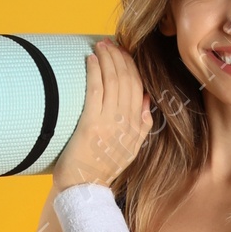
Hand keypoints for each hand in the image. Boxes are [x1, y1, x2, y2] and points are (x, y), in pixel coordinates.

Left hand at [51, 39, 152, 189]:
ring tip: (100, 46)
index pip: (139, 88)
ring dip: (107, 59)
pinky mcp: (91, 124)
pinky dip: (95, 71)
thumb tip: (146, 97)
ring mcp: (110, 124)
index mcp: (138, 127)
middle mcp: (127, 123)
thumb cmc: (102, 167)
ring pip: (113, 82)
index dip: (132, 66)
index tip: (123, 53)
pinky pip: (96, 90)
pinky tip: (91, 60)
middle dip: (119, 57)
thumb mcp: (131, 148)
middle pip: (127, 80)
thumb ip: (142, 124)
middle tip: (109, 43)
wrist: (85, 188)